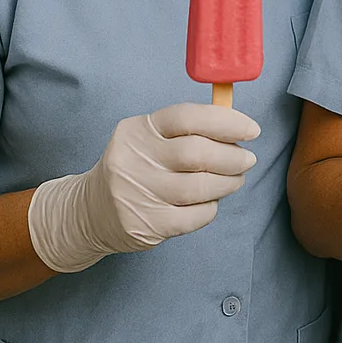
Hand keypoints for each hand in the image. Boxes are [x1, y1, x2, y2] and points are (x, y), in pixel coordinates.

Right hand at [29, 103, 260, 272]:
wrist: (90, 211)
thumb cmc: (138, 166)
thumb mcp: (152, 138)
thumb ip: (190, 130)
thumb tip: (239, 129)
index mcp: (139, 129)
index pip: (188, 117)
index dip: (226, 121)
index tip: (252, 130)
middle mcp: (133, 159)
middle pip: (197, 154)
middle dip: (232, 157)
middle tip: (247, 160)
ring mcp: (136, 194)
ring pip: (199, 187)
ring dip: (228, 183)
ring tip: (235, 180)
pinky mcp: (144, 225)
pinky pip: (194, 216)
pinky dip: (210, 208)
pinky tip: (209, 202)